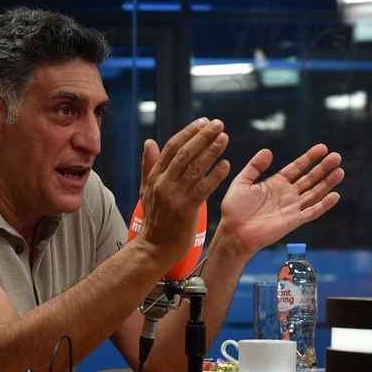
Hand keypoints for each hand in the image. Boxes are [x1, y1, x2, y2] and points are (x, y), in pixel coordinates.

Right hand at [135, 118, 230, 268]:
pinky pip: (202, 190)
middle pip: (184, 154)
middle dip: (202, 137)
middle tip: (218, 123)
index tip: (203, 122)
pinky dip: (214, 177)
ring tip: (224, 138)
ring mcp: (174, 196)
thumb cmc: (154, 219)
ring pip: (194, 169)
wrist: (154, 249)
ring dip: (211, 151)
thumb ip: (149, 166)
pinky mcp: (186, 210)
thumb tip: (149, 142)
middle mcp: (163, 183)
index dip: (188, 133)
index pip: (172, 148)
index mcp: (155, 176)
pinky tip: (226, 166)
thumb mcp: (146, 190)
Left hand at [217, 144, 343, 253]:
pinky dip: (324, 205)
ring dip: (327, 183)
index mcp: (276, 183)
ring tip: (340, 171)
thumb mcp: (241, 182)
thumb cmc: (234, 209)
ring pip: (314, 193)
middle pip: (309, 178)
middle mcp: (287, 194)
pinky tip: (335, 195)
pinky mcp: (293, 221)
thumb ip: (254, 167)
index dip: (309, 158)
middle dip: (323, 167)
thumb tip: (267, 151)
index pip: (297, 168)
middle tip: (336, 156)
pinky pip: (312, 212)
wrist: (234, 232)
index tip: (322, 148)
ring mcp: (292, 207)